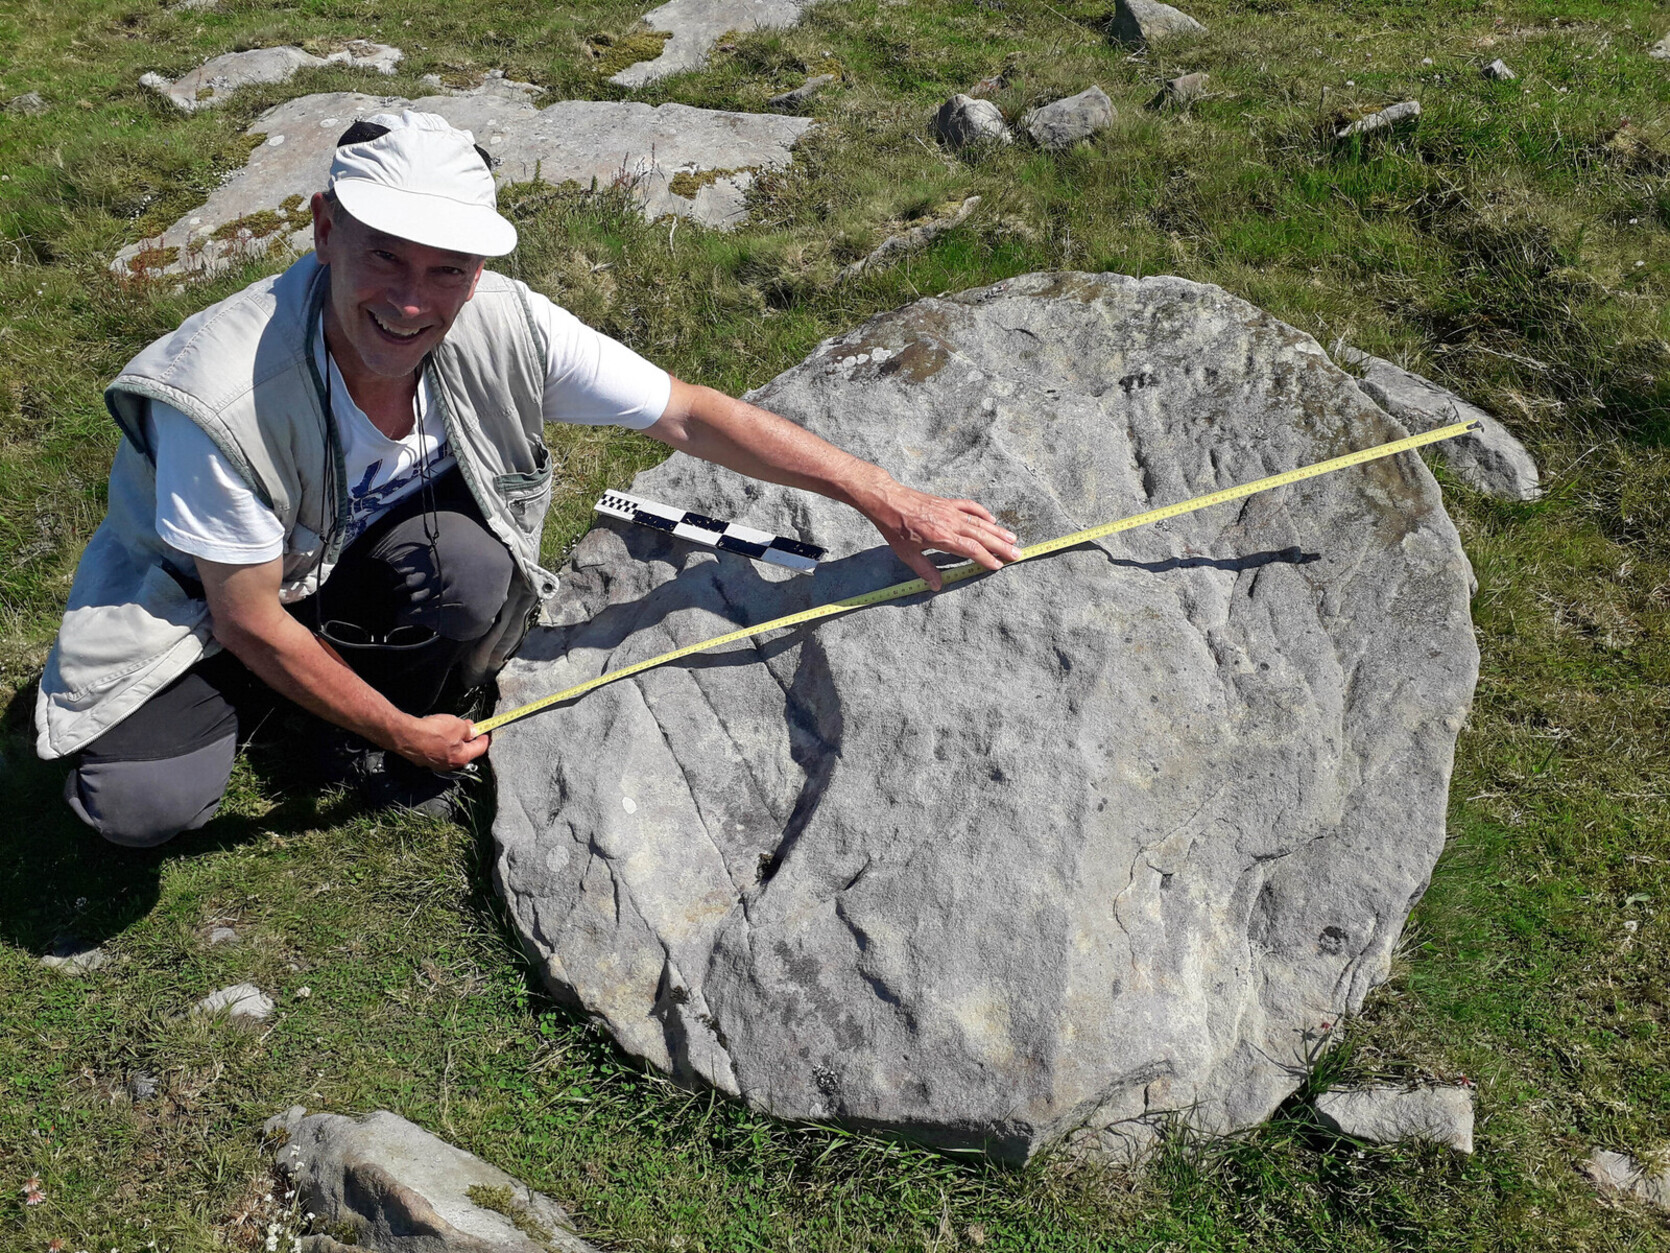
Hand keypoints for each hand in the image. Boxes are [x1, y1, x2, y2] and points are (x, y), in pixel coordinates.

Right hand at [395, 714, 490, 771]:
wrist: (407, 735)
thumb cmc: (432, 732)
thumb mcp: (457, 725)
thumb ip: (468, 729)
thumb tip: (472, 731)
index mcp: (461, 757)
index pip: (480, 749)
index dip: (484, 739)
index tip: (486, 733)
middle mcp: (449, 764)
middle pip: (465, 751)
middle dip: (468, 738)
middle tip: (469, 727)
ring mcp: (436, 764)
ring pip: (450, 751)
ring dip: (454, 740)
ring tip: (451, 727)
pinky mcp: (424, 759)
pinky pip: (438, 750)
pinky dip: (441, 742)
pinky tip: (437, 733)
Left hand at [862, 478, 1021, 590]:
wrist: (888, 501)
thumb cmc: (895, 529)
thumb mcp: (907, 554)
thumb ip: (924, 570)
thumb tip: (936, 586)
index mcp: (941, 538)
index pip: (971, 550)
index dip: (986, 559)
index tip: (999, 566)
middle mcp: (950, 523)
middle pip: (981, 536)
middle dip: (1001, 546)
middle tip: (1017, 554)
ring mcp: (950, 511)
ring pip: (980, 522)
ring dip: (997, 531)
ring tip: (1013, 539)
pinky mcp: (947, 502)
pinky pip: (970, 507)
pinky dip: (982, 513)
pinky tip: (992, 520)